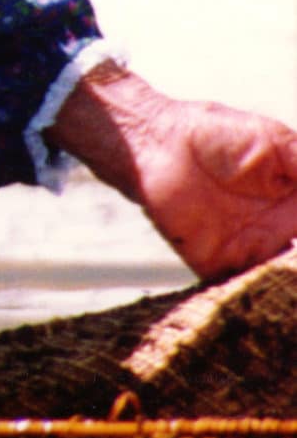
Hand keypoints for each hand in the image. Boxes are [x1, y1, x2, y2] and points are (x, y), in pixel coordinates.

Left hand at [46, 65, 296, 280]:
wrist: (156, 141)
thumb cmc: (217, 134)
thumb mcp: (277, 144)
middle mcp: (282, 238)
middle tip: (295, 253)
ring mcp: (252, 255)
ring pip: (284, 289)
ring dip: (289, 292)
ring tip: (286, 282)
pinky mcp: (218, 268)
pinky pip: (244, 296)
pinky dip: (260, 304)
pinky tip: (273, 303)